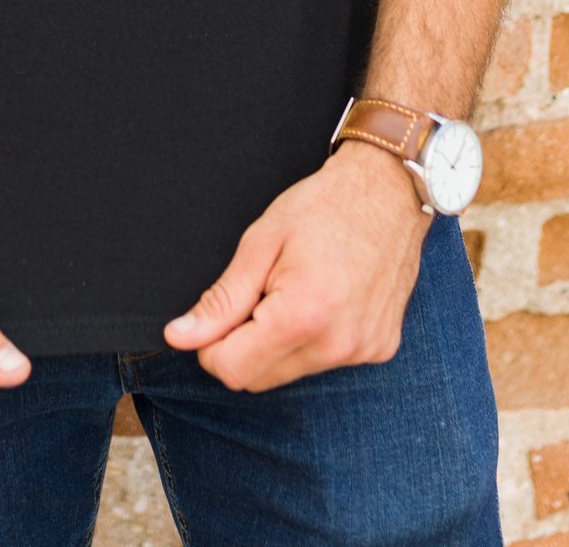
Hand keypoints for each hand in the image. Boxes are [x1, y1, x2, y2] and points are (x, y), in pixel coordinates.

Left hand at [161, 140, 434, 391]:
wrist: (389, 190)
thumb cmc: (323, 207)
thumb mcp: (260, 244)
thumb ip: (220, 300)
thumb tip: (179, 338)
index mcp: (302, 317)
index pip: (231, 371)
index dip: (212, 345)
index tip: (223, 311)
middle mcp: (337, 345)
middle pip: (258, 379)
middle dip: (244, 345)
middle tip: (261, 292)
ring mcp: (363, 351)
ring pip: (290, 372)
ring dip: (279, 342)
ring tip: (297, 290)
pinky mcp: (380, 349)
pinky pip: (325, 361)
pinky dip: (314, 338)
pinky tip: (326, 297)